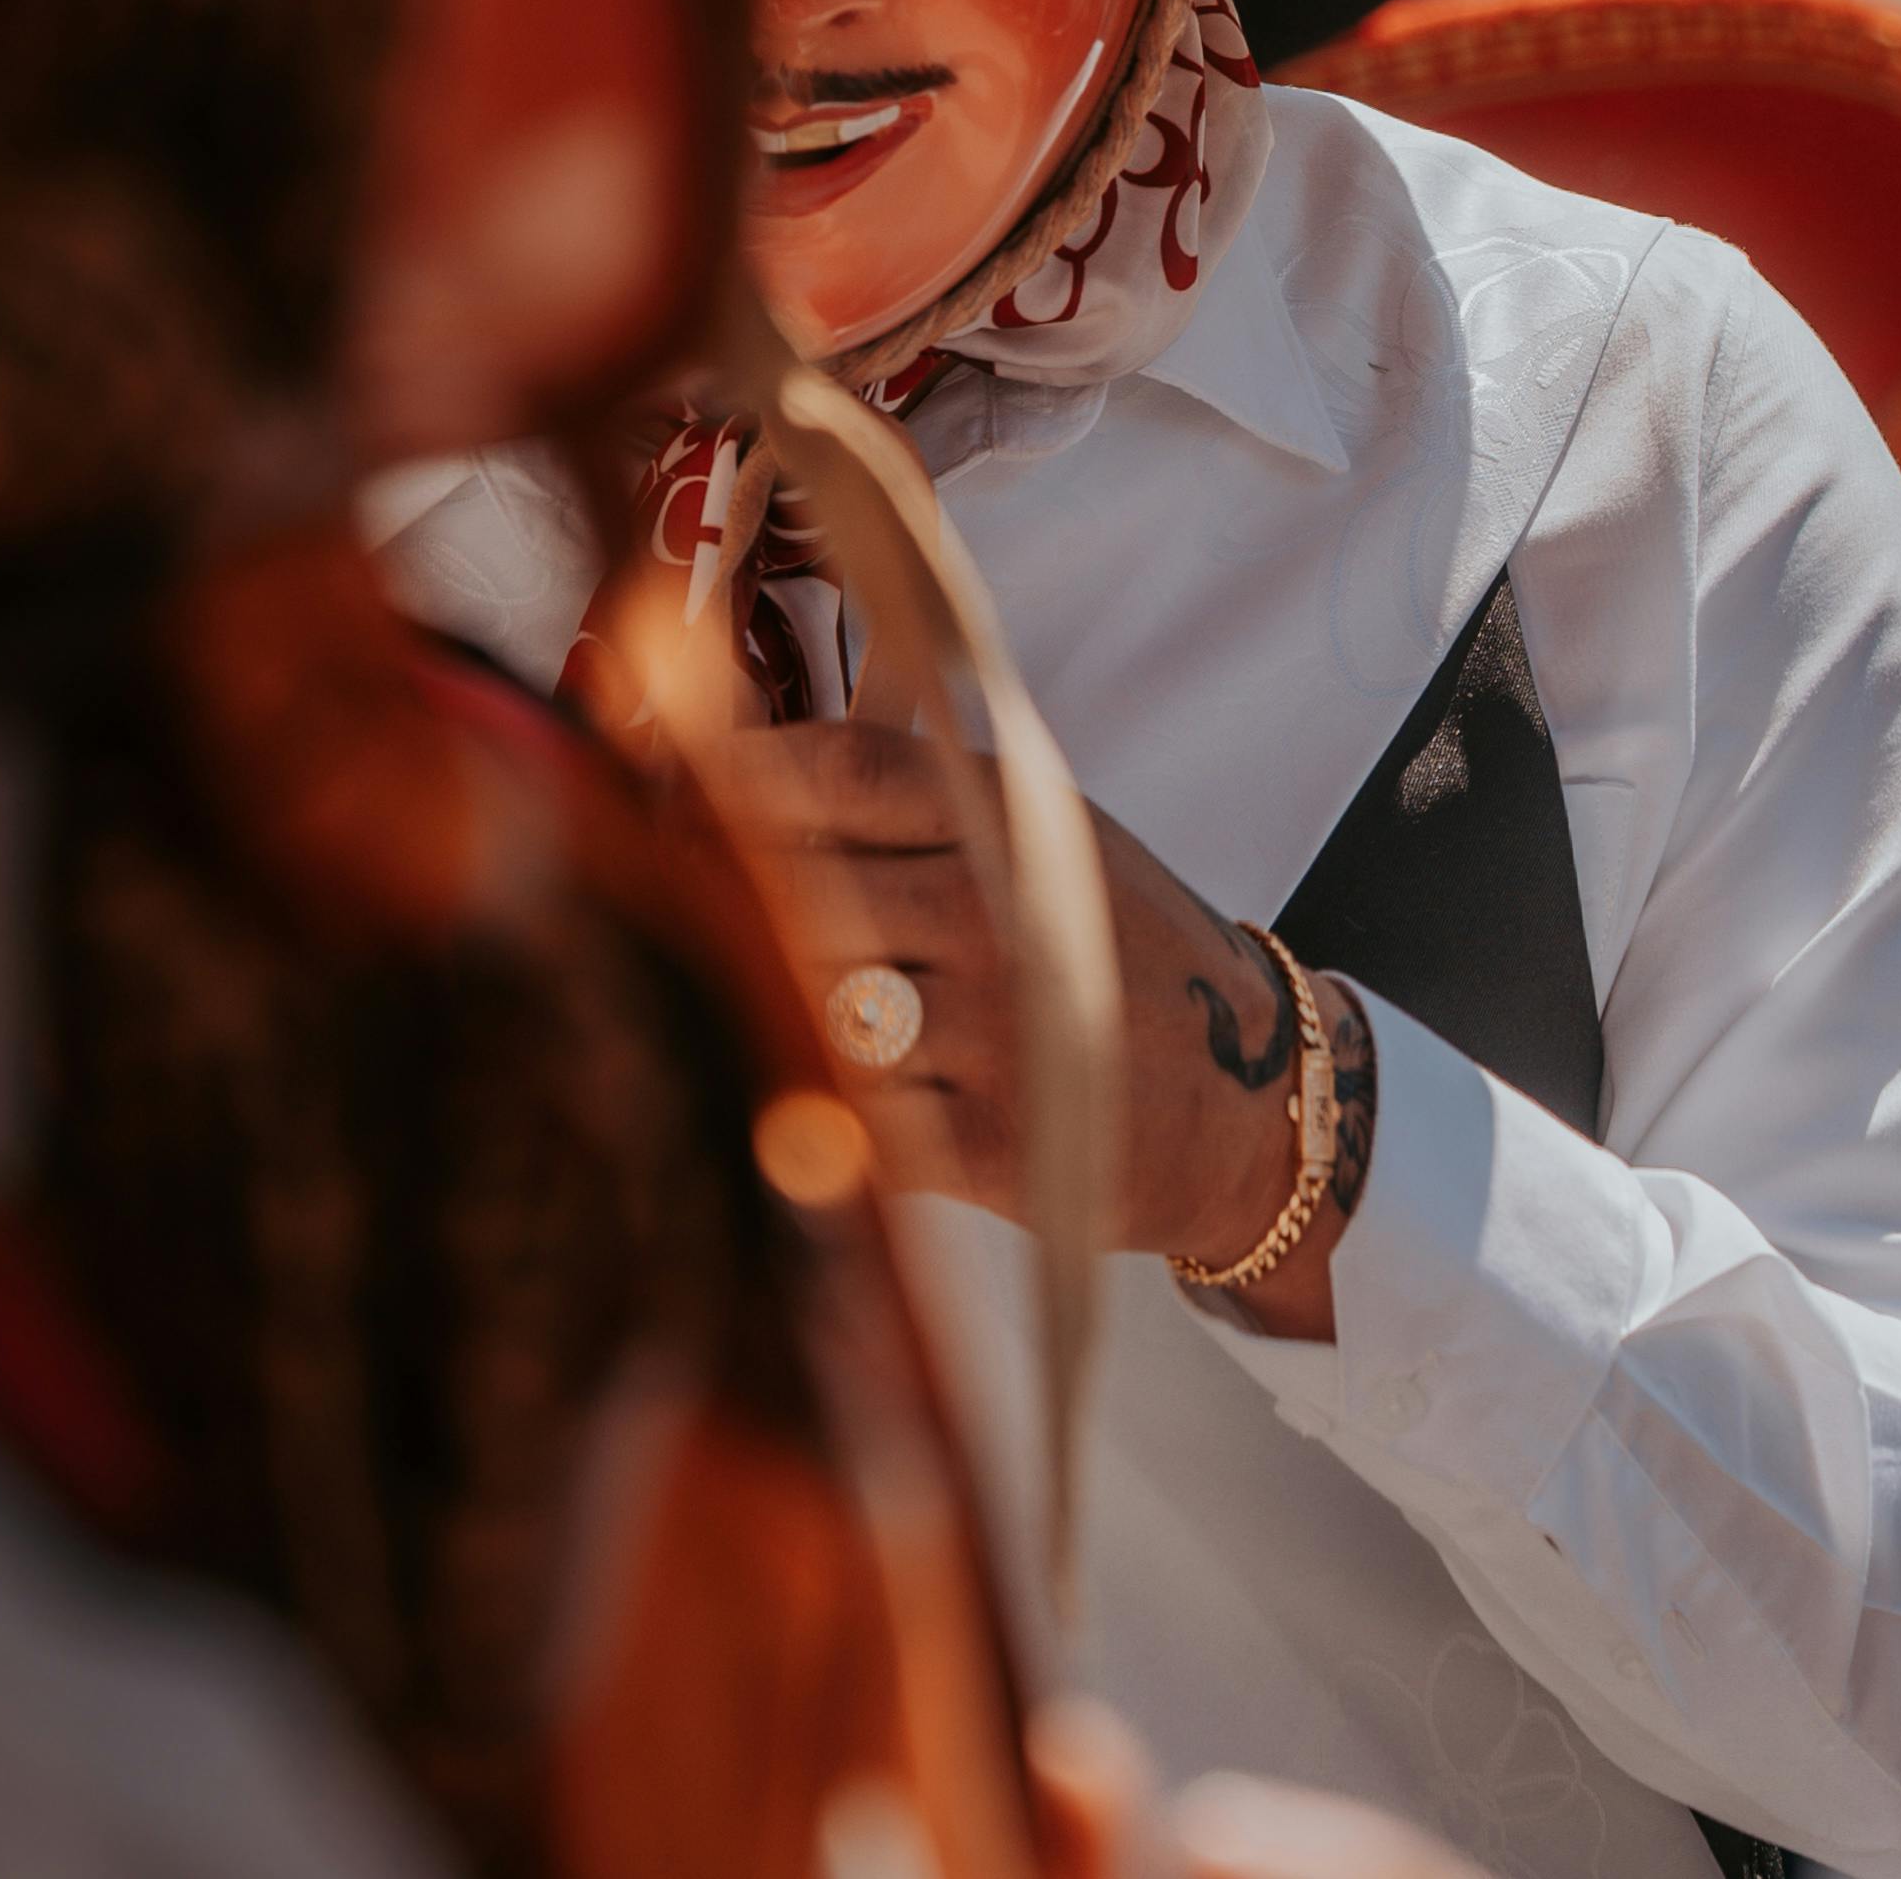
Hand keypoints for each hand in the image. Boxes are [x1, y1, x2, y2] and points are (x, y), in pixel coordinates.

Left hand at [689, 720, 1373, 1331]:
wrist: (1251, 1102)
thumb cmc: (1118, 956)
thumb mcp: (1051, 843)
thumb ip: (926, 803)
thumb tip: (752, 756)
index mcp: (1013, 827)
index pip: (849, 771)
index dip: (740, 772)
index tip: (665, 781)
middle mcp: (1000, 917)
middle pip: (804, 888)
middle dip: (713, 892)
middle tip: (649, 892)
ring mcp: (994, 1033)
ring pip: (809, 1005)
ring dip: (745, 1003)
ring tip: (697, 994)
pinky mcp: (987, 1144)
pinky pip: (847, 1120)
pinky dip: (795, 1109)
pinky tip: (766, 1094)